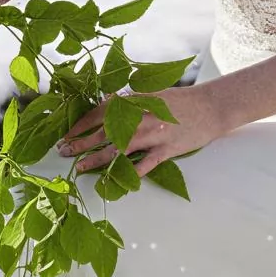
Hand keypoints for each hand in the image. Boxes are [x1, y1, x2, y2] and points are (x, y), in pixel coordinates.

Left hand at [56, 80, 224, 176]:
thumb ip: (131, 103)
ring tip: (80, 166)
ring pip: (119, 149)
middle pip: (105, 132)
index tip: (68, 132)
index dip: (82, 123)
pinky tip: (115, 181)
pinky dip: (130, 174)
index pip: (102, 111)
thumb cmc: (182, 101)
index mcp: (137, 100)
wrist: (212, 106)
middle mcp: (141, 117)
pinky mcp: (167, 150)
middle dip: (81, 142)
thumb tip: (106, 107)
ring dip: (97, 159)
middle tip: (63, 151)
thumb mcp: (152, 95)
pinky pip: (144, 165)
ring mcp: (154, 134)